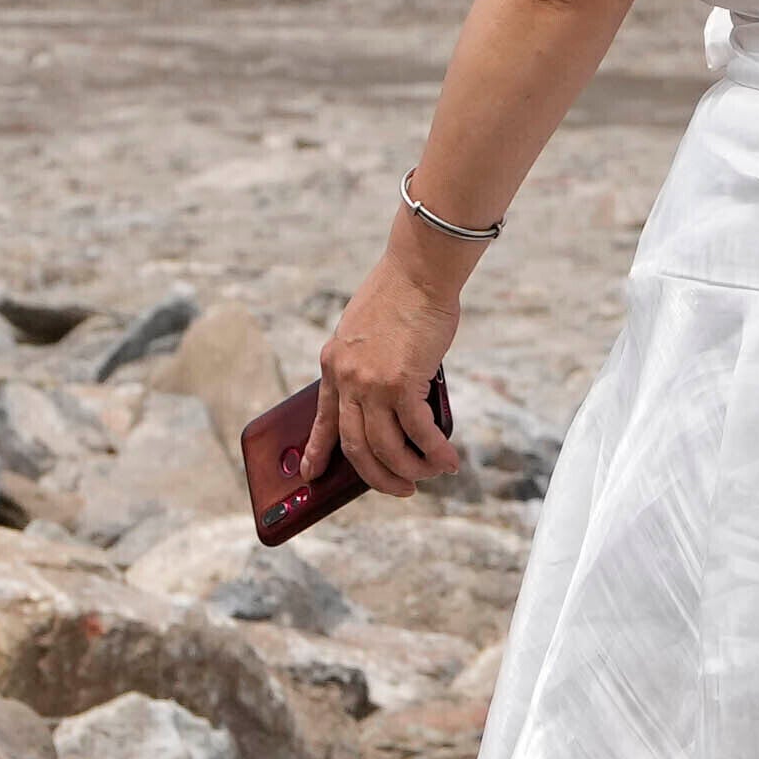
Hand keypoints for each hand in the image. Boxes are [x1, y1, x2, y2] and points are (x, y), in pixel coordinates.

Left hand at [319, 248, 468, 491]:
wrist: (419, 270)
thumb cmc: (401, 296)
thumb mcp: (366, 332)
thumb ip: (369, 365)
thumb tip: (394, 401)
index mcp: (332, 364)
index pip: (323, 419)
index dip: (317, 451)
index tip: (311, 474)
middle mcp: (346, 379)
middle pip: (356, 446)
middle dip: (378, 476)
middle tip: (401, 488)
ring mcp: (372, 384)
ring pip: (386, 448)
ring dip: (411, 469)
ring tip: (431, 474)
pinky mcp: (403, 383)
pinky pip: (418, 433)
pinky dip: (434, 452)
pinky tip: (448, 459)